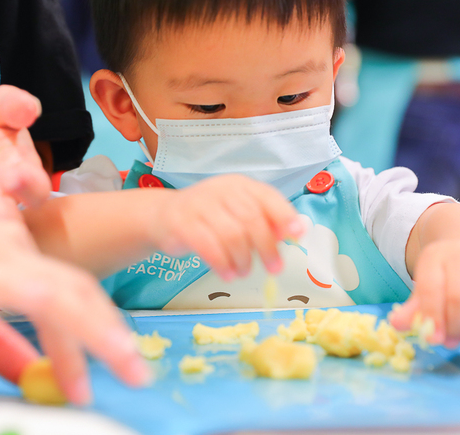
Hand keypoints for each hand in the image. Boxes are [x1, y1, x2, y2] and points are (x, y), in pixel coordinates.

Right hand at [0, 190, 149, 404]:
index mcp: (15, 254)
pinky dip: (55, 312)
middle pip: (80, 292)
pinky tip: (74, 330)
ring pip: (65, 291)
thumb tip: (28, 372)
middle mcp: (16, 249)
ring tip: (125, 365)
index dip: (93, 336)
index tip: (108, 374)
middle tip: (138, 371)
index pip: (67, 295)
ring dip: (99, 332)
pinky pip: (26, 288)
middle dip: (113, 336)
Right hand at [149, 175, 303, 280]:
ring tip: (243, 272)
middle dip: (267, 247)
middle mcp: (221, 190)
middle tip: (274, 268)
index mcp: (239, 185)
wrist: (163, 216)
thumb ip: (263, 220)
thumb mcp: (237, 212)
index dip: (284, 215)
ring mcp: (199, 205)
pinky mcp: (182, 224)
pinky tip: (227, 274)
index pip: (267, 196)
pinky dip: (222, 263)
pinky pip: (208, 246)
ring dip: (243, 259)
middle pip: (252, 219)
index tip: (296, 234)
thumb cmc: (209, 217)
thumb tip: (291, 234)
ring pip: (232, 235)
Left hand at [389, 240, 459, 347]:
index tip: (434, 340)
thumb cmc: (445, 273)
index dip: (432, 318)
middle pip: (457, 297)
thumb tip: (397, 325)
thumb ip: (413, 308)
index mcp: (434, 257)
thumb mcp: (425, 285)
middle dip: (454, 327)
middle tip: (452, 343)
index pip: (431, 290)